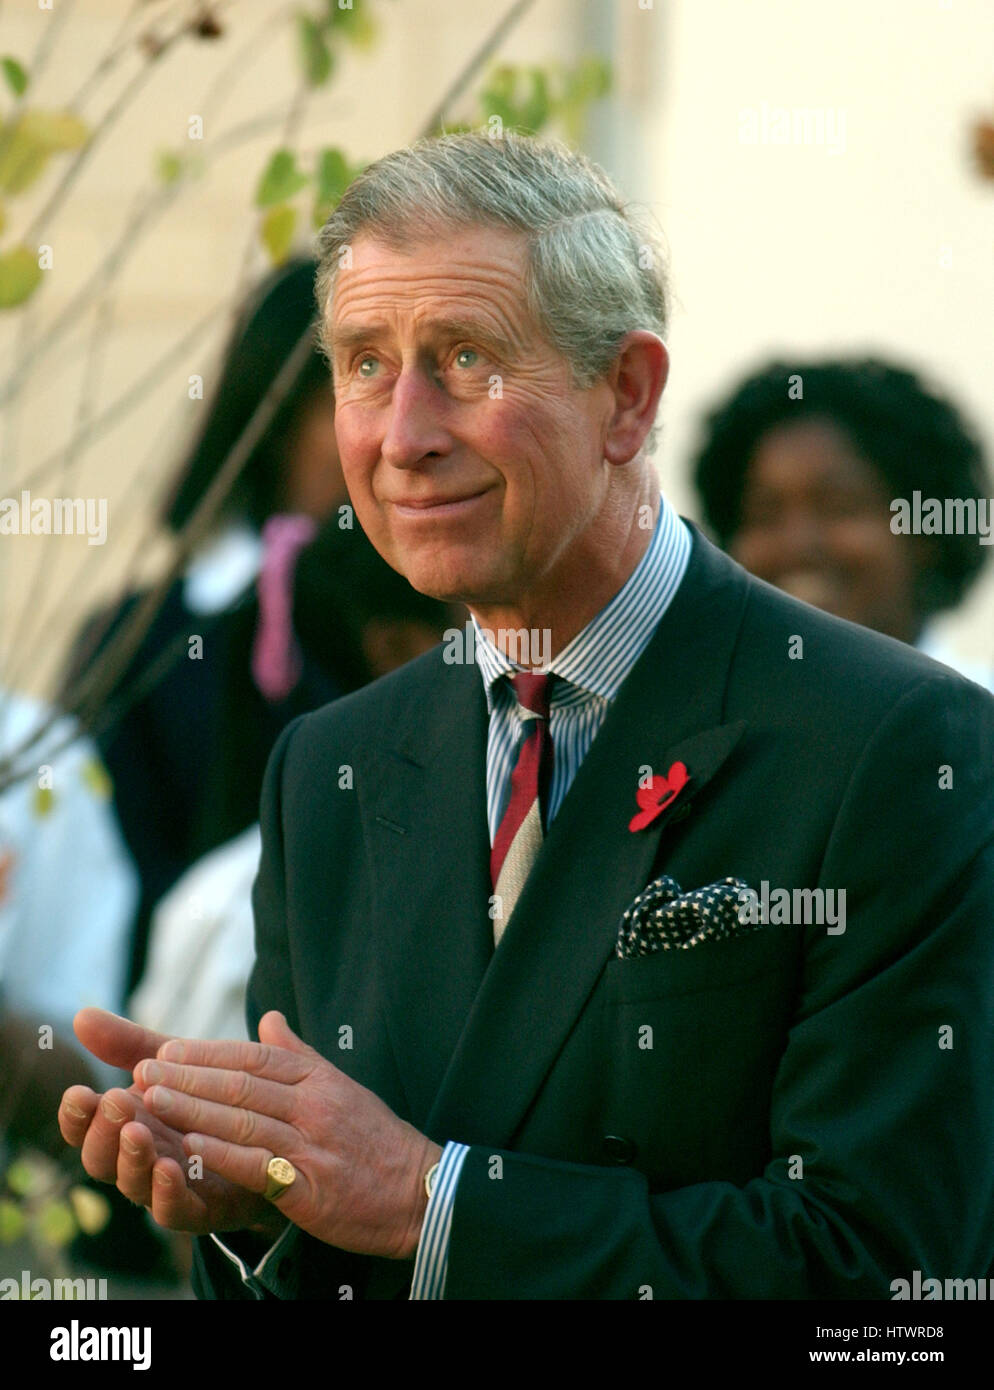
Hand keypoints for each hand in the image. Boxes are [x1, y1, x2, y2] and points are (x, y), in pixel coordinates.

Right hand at [58, 1009, 281, 1237]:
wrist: (275, 1139)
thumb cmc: (213, 1100)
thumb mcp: (176, 1064)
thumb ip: (131, 1044)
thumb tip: (81, 1014)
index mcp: (128, 1124)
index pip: (87, 1127)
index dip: (76, 1115)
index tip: (77, 1091)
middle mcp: (140, 1160)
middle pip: (101, 1158)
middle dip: (103, 1131)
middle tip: (114, 1100)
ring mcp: (167, 1188)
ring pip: (134, 1184)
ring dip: (132, 1158)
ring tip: (136, 1131)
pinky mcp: (202, 1210)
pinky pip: (176, 1211)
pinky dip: (167, 1192)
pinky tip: (169, 1168)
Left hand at [133, 1010, 442, 1259]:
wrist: (418, 1191)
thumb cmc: (376, 1140)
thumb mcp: (342, 1087)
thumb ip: (300, 1054)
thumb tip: (269, 1017)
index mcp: (319, 1080)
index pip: (256, 1057)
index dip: (209, 1052)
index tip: (168, 1048)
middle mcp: (314, 1106)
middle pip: (242, 1084)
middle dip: (187, 1075)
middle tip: (144, 1070)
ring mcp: (311, 1145)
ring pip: (243, 1120)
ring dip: (192, 1108)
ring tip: (151, 1100)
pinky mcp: (309, 1186)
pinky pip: (256, 1165)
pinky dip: (219, 1154)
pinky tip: (186, 1147)